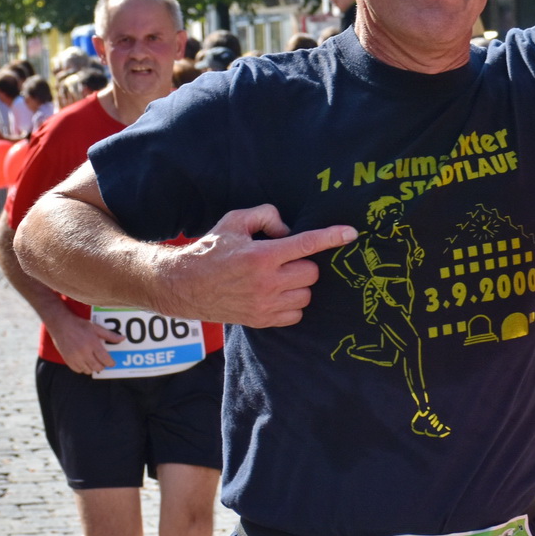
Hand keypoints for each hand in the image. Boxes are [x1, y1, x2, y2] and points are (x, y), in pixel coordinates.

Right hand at [42, 302, 122, 376]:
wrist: (61, 324)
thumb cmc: (80, 325)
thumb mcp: (96, 328)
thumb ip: (110, 335)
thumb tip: (123, 339)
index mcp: (92, 343)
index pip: (105, 359)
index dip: (111, 363)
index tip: (112, 363)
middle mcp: (83, 352)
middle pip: (97, 367)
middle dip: (102, 366)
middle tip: (103, 362)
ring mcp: (74, 357)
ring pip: (87, 370)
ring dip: (93, 368)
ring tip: (94, 362)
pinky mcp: (67, 359)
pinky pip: (77, 370)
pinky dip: (83, 369)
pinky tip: (84, 363)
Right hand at [163, 205, 356, 327]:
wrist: (183, 285)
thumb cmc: (210, 250)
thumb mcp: (234, 222)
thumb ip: (265, 215)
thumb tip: (288, 230)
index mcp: (262, 256)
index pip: (306, 244)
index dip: (332, 237)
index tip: (351, 233)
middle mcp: (266, 282)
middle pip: (311, 272)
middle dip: (303, 263)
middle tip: (284, 260)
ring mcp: (265, 304)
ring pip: (306, 294)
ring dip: (298, 284)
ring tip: (278, 277)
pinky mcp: (262, 320)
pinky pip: (296, 314)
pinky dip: (292, 304)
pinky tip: (276, 294)